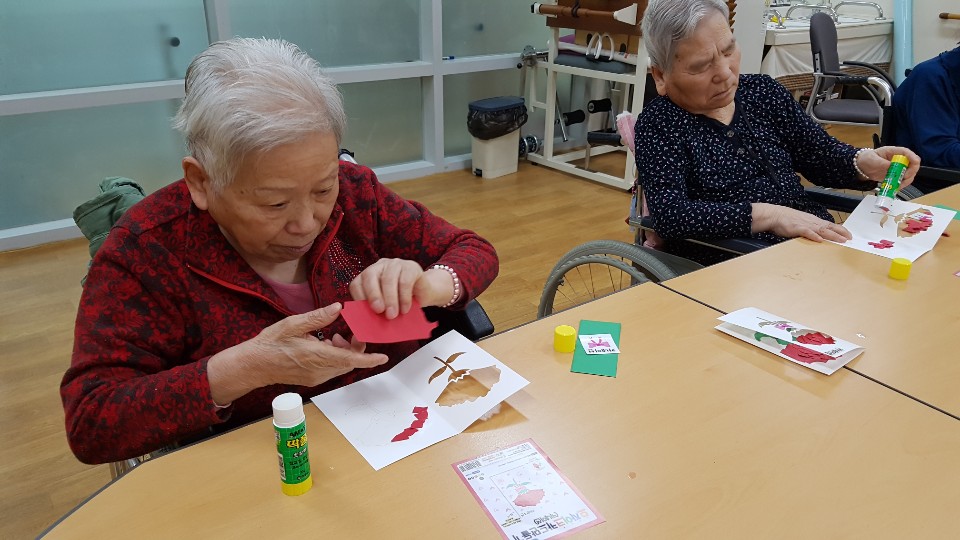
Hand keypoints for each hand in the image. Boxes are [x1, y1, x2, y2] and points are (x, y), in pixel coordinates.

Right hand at [207, 303, 388, 403]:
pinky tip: (325, 344)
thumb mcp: (294, 324)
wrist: (254, 365)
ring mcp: (316, 377)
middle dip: (355, 348)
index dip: (368, 358)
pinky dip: (335, 357)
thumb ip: (318, 317)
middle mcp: (319, 370)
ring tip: (334, 336)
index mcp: (317, 355)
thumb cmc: (271, 343)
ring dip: (344, 352)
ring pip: (341, 366)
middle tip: (351, 331)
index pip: (350, 359)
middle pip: (349, 362)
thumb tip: (338, 308)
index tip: (383, 357)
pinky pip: (332, 369)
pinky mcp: (312, 379)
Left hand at [349, 259, 455, 317]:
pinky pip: (405, 280)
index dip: (359, 297)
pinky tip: (405, 308)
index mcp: (369, 276)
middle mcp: (380, 267)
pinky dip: (404, 297)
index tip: (366, 312)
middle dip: (374, 296)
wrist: (424, 293)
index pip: (357, 283)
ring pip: (388, 279)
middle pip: (370, 276)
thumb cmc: (402, 302)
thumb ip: (375, 314)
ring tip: (393, 315)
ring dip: (390, 299)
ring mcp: (395, 264)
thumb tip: (362, 332)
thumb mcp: (386, 307)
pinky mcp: (411, 267)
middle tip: (380, 312)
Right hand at [752, 203, 851, 242]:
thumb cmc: (787, 219)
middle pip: (829, 227)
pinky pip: (807, 232)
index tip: (849, 235)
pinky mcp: (797, 228)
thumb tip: (819, 235)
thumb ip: (811, 228)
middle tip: (850, 239)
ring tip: (841, 240)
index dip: (840, 230)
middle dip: (841, 233)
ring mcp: (805, 224)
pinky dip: (814, 236)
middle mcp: (812, 222)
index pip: (830, 225)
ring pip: (822, 230)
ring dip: (832, 235)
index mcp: (814, 221)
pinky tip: (820, 240)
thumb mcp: (802, 223)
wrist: (775, 215)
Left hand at [857, 147, 921, 187]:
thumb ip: (881, 162)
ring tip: (898, 185)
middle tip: (903, 179)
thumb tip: (891, 166)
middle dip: (910, 173)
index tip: (912, 168)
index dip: (913, 160)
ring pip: (910, 174)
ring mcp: (898, 168)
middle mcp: (899, 160)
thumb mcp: (872, 159)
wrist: (861, 167)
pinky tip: (895, 187)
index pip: (908, 153)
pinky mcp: (896, 176)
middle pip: (912, 165)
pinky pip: (903, 181)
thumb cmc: (867, 159)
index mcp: (894, 152)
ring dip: (906, 181)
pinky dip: (901, 185)